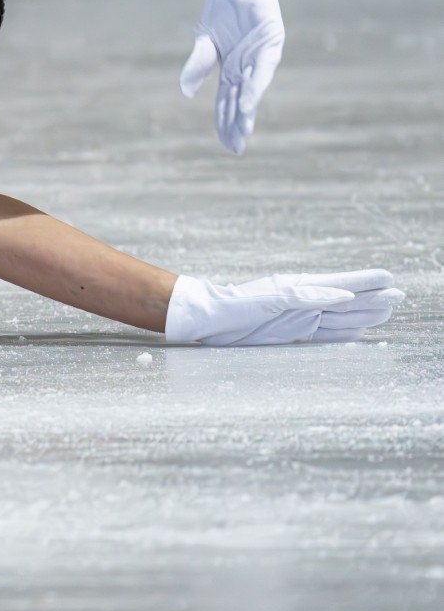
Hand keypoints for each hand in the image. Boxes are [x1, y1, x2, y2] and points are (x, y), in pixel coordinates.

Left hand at [164, 269, 400, 345]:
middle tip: (399, 296)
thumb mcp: (274, 298)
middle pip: (348, 302)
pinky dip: (344, 332)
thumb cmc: (238, 305)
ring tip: (386, 311)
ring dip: (364, 315)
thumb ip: (308, 297)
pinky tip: (357, 331)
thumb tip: (344, 296)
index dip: (366, 282)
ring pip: (341, 317)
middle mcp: (305, 301)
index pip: (342, 284)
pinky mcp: (292, 332)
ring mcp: (300, 317)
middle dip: (374, 299)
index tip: (389, 277)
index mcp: (302, 287)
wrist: (211, 319)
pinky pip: (325, 333)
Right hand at [177, 0, 283, 154]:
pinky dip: (254, 86)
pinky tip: (247, 102)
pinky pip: (262, 70)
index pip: (228, 103)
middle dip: (238, 124)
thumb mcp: (204, 42)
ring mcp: (260, 57)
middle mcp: (248, 68)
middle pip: (241, 102)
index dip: (226, 124)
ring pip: (252, 89)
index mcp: (232, 70)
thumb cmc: (221, 12)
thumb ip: (198, 66)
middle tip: (236, 148)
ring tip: (242, 130)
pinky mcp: (270, 44)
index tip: (227, 146)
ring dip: (246, 109)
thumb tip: (186, 93)